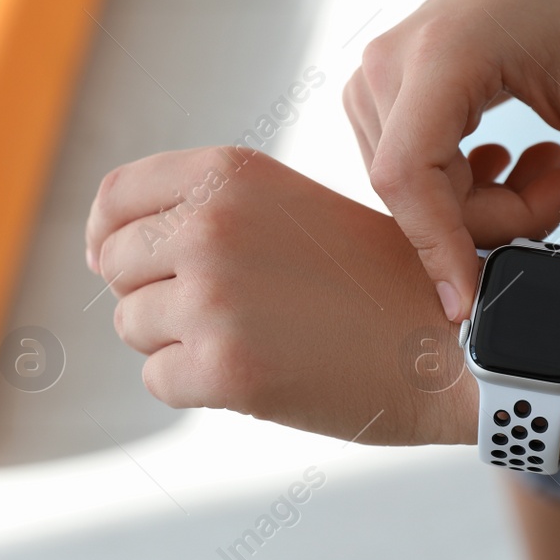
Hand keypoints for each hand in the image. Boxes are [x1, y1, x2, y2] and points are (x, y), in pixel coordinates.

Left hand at [84, 146, 559, 444]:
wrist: (457, 343)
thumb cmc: (377, 279)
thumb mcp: (291, 206)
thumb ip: (208, 211)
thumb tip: (101, 249)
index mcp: (227, 173)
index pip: (114, 198)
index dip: (108, 234)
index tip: (121, 262)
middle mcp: (210, 224)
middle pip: (117, 268)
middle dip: (151, 294)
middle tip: (216, 313)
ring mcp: (211, 296)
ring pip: (134, 327)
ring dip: (177, 341)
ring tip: (253, 338)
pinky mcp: (221, 367)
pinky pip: (160, 380)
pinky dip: (197, 386)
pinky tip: (260, 374)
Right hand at [344, 0, 559, 319]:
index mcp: (440, 57)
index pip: (408, 174)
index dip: (435, 245)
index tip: (470, 305)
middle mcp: (384, 70)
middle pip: (419, 196)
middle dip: (498, 219)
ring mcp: (367, 85)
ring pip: (415, 197)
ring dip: (486, 205)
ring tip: (549, 161)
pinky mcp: (369, 101)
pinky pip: (411, 180)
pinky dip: (464, 190)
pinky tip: (509, 157)